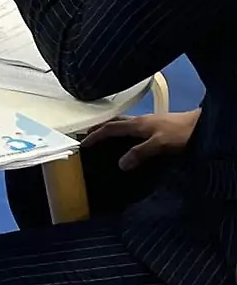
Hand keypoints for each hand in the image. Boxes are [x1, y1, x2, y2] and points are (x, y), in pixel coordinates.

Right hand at [84, 109, 199, 169]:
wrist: (201, 126)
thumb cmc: (179, 134)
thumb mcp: (159, 144)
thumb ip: (140, 152)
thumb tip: (120, 164)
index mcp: (137, 124)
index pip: (110, 128)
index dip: (96, 135)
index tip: (83, 143)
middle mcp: (140, 121)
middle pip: (114, 121)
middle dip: (99, 127)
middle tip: (87, 135)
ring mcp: (148, 122)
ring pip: (123, 123)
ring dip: (111, 128)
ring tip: (103, 136)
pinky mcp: (156, 126)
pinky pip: (132, 127)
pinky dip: (123, 131)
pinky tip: (128, 139)